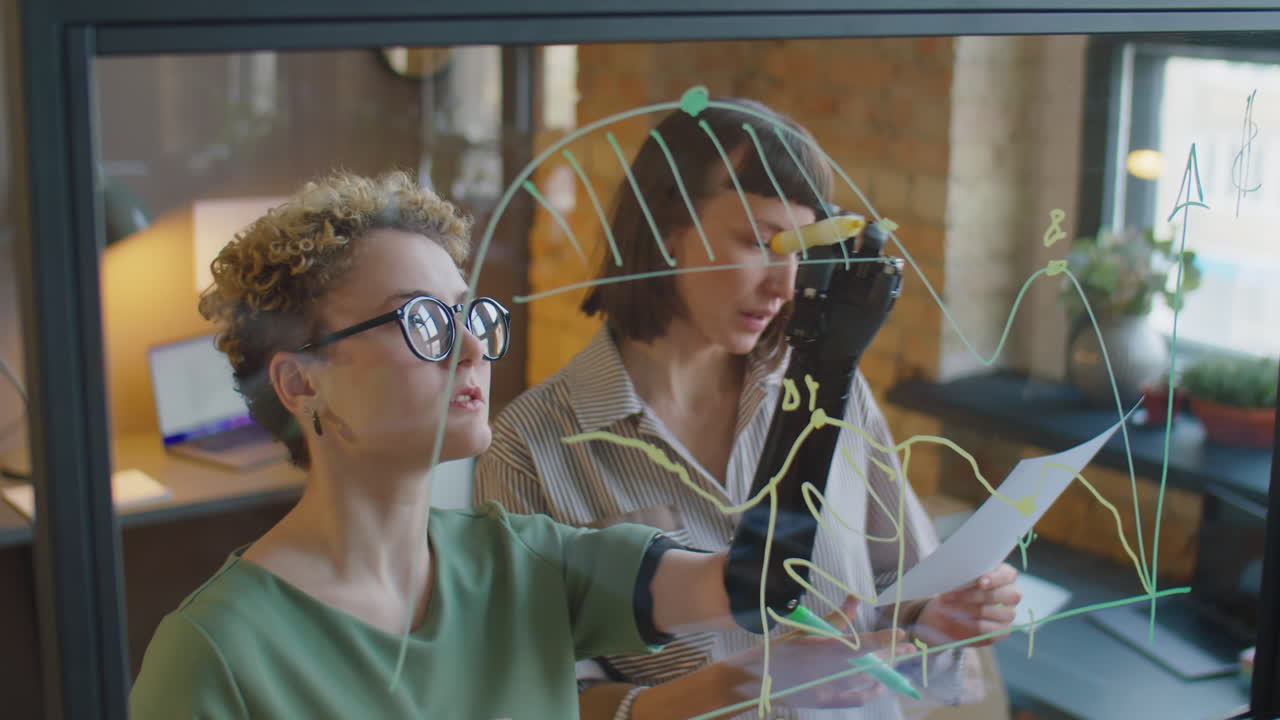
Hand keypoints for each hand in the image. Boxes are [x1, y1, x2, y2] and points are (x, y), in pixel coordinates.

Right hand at [722, 596, 915, 708]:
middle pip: (867, 663)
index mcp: (817, 649)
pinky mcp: (823, 702)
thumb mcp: (803, 630)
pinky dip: (869, 691)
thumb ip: (834, 618)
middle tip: (908, 648)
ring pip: (864, 679)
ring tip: (897, 659)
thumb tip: (856, 598)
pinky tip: (881, 685)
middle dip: (890, 654)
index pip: (858, 645)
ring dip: (882, 669)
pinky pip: (855, 698)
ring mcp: (825, 689)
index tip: (900, 633)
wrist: (750, 681)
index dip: (882, 640)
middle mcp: (824, 671)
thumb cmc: (775, 650)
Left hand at [915, 563, 1019, 646]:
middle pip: (1008, 595)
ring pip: (999, 612)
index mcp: (1004, 575)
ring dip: (969, 610)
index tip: (979, 582)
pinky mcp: (1002, 630)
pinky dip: (969, 625)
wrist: (945, 610)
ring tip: (947, 607)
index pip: (1009, 575)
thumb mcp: (958, 579)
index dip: (996, 578)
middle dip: (977, 596)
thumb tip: (963, 575)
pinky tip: (954, 620)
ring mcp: (1009, 613)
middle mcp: (1011, 594)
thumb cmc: (954, 588)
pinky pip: (990, 630)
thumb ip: (966, 575)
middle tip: (951, 596)